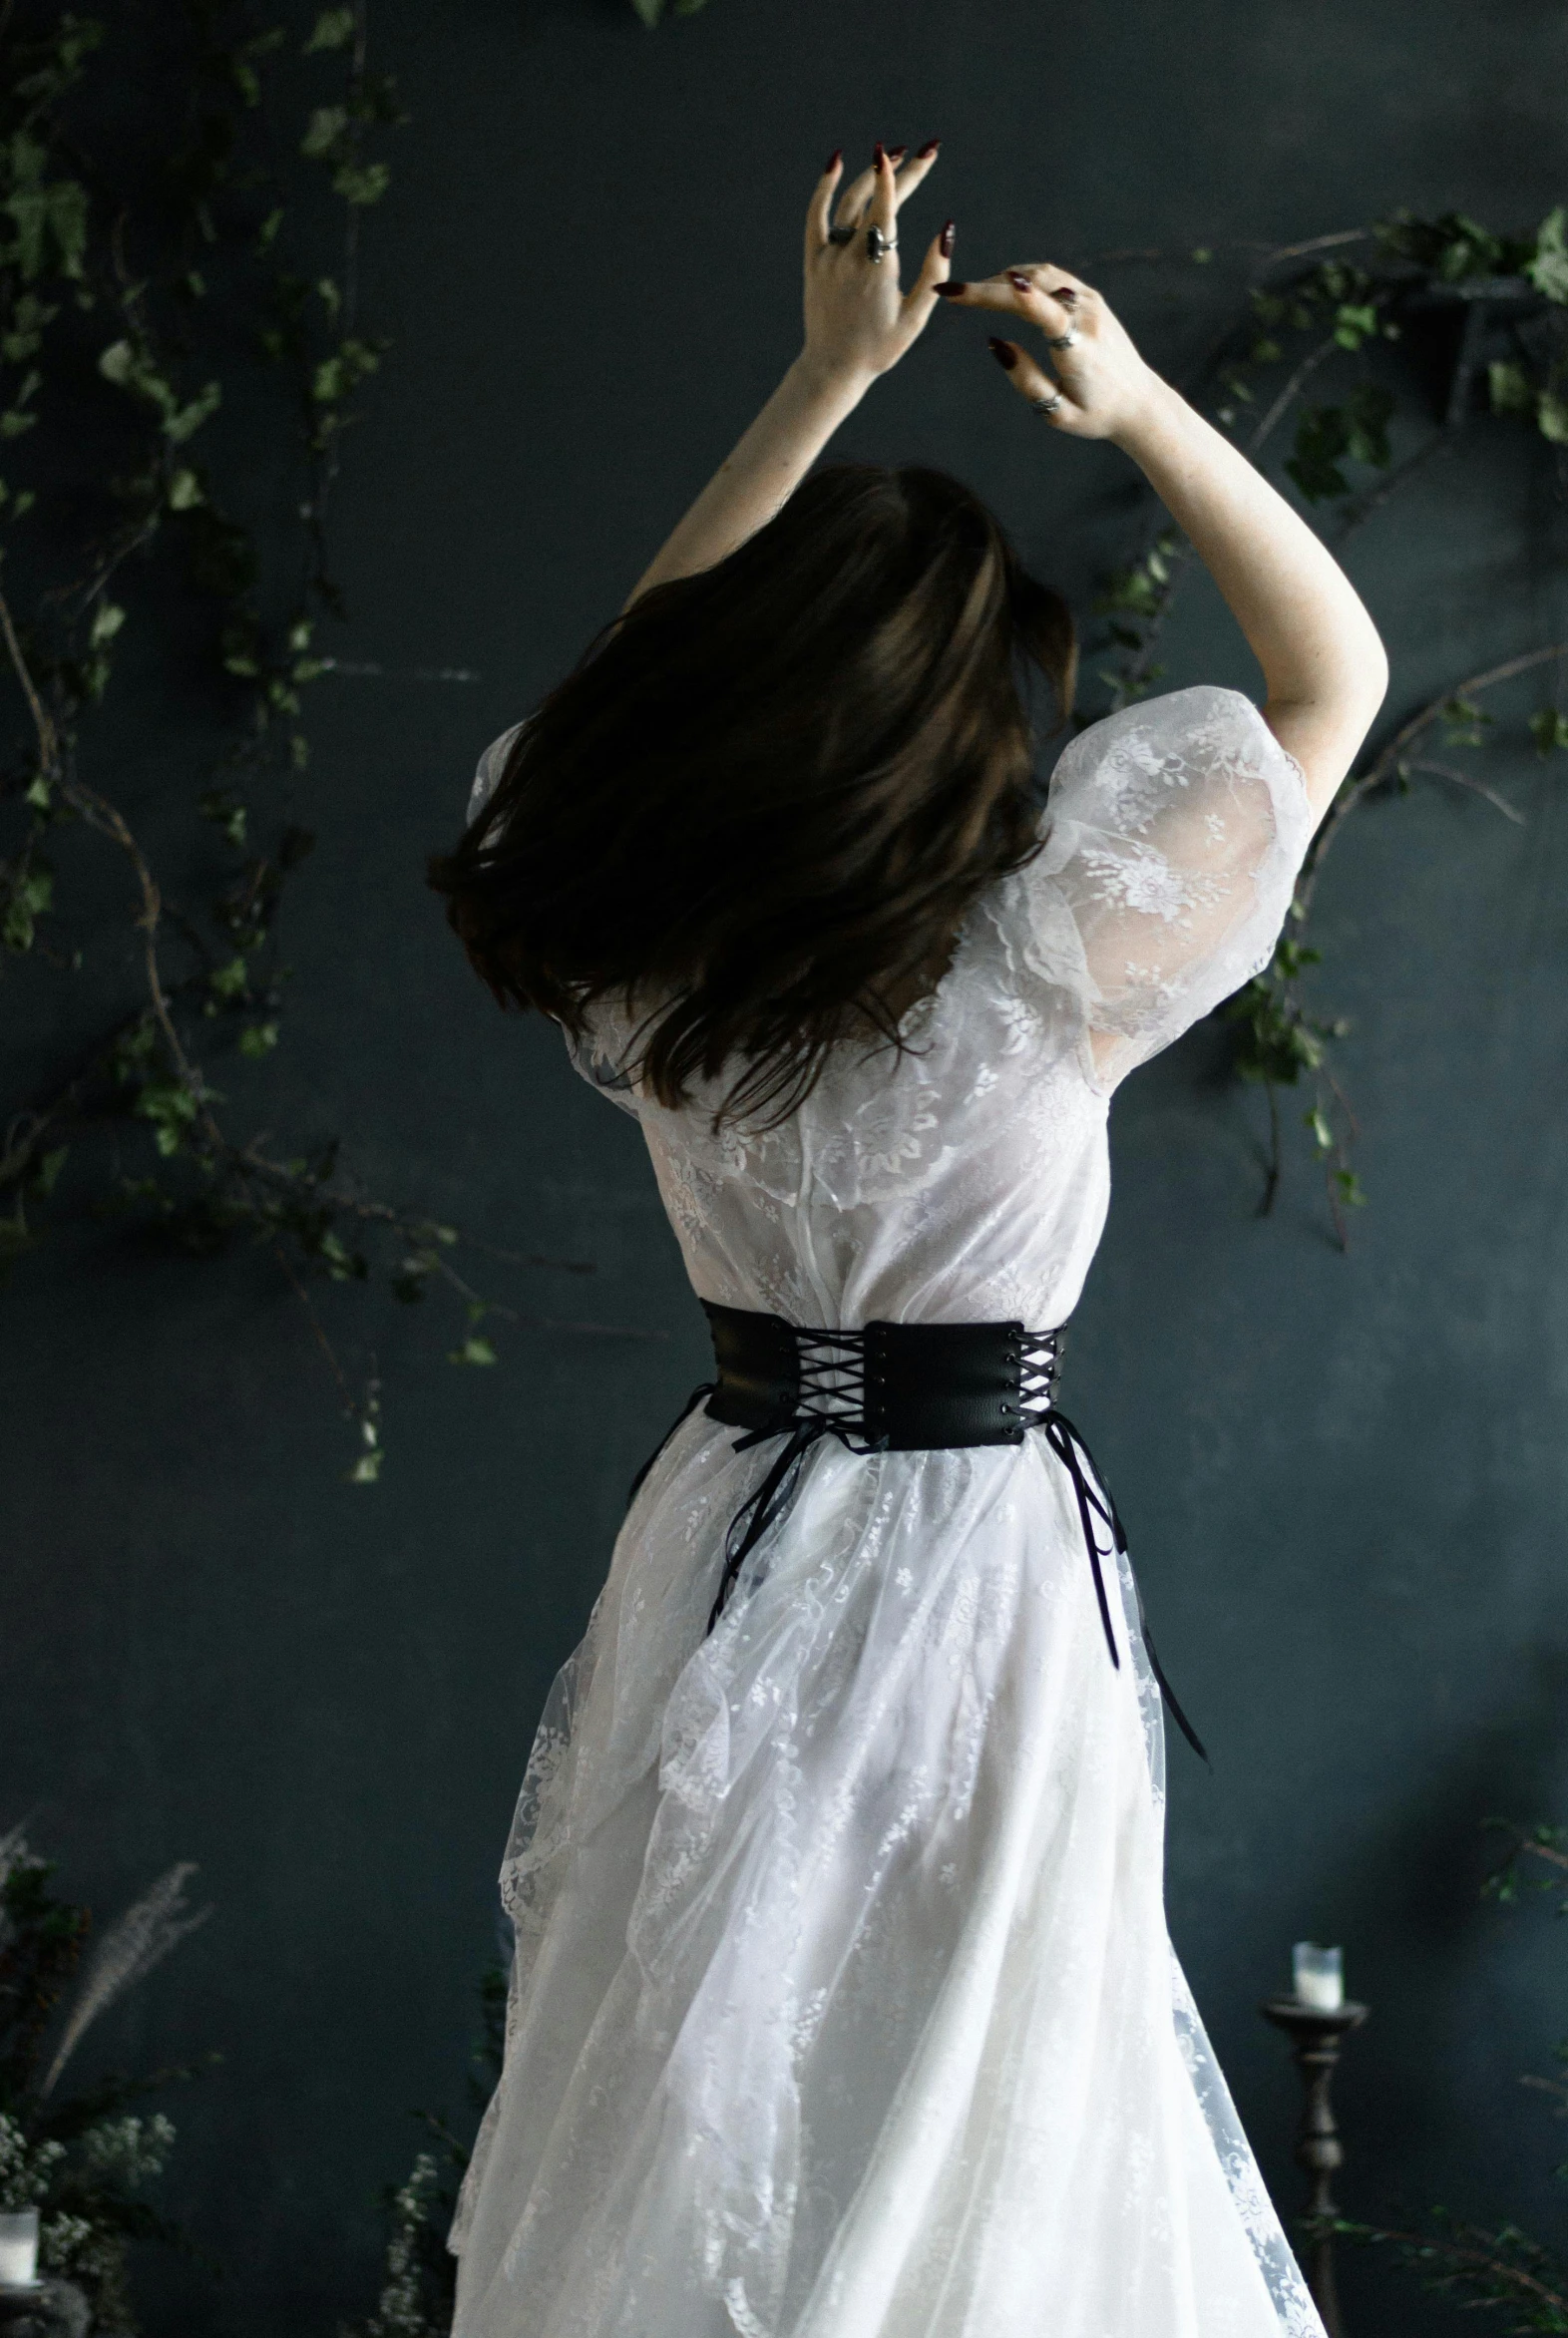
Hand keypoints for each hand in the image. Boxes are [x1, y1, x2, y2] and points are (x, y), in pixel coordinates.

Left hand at [800, 139, 953, 391]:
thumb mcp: (915, 318)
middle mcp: (850, 256)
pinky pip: (816, 215)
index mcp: (878, 269)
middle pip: (875, 200)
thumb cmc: (879, 348)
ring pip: (848, 202)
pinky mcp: (813, 261)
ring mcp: (829, 256)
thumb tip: (947, 231)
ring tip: (891, 157)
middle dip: (900, 172)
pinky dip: (825, 188)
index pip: (888, 209)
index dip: (899, 178)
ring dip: (870, 175)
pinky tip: (837, 162)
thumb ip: (934, 274)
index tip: (912, 153)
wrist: (833, 368)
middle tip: (924, 151)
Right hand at [933, 263, 1164, 442]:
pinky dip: (1023, 277)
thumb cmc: (1094, 413)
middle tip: (950, 292)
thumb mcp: (1056, 413)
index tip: (969, 290)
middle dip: (987, 288)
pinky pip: (1051, 276)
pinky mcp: (1091, 298)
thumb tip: (995, 343)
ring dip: (1003, 280)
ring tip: (972, 293)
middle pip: (1031, 287)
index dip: (1005, 296)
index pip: (1042, 311)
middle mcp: (1087, 318)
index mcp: (1079, 350)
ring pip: (1040, 274)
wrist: (1139, 401)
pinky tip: (1002, 288)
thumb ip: (1024, 380)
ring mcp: (1091, 303)